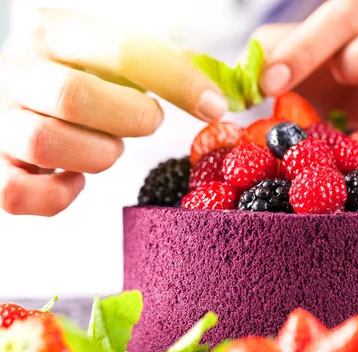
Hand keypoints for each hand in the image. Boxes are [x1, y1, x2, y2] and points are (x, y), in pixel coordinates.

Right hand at [0, 9, 228, 215]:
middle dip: (132, 118)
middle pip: (72, 96)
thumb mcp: (118, 52)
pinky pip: (14, 192)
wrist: (27, 85)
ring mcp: (1, 119)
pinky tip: (75, 180)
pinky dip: (55, 196)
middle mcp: (19, 70)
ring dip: (98, 154)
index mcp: (55, 31)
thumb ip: (164, 63)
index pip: (123, 51)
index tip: (214, 107)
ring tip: (110, 146)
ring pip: (43, 142)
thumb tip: (218, 99)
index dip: (178, 82)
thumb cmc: (87, 72)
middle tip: (150, 120)